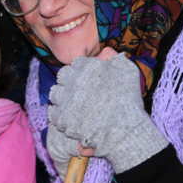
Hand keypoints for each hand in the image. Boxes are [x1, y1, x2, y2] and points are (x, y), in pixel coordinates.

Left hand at [48, 52, 168, 173]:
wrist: (124, 131)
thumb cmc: (129, 101)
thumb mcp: (128, 71)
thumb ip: (114, 57)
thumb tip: (103, 51)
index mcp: (89, 67)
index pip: (76, 63)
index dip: (80, 71)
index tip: (85, 79)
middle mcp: (75, 80)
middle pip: (62, 76)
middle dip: (68, 82)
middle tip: (77, 91)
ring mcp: (67, 99)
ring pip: (55, 93)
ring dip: (62, 97)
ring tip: (72, 104)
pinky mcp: (62, 118)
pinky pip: (53, 112)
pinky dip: (60, 114)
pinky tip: (69, 117)